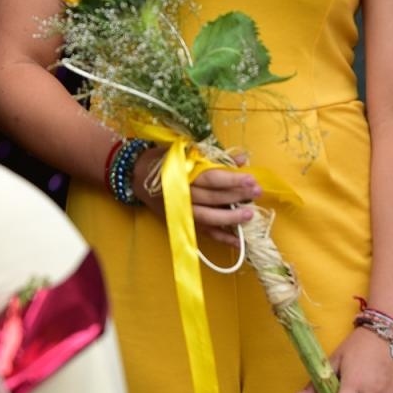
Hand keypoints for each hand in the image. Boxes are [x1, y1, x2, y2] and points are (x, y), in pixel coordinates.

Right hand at [134, 147, 260, 247]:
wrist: (135, 175)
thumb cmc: (163, 160)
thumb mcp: (187, 151)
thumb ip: (215, 156)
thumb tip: (241, 159)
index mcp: (184, 172)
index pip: (212, 177)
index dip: (233, 180)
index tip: (251, 180)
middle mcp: (182, 193)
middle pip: (213, 197)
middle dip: (237, 196)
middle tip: (257, 194)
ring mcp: (181, 210)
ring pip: (208, 218)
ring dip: (230, 218)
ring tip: (249, 216)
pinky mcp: (181, 221)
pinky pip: (203, 232)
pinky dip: (221, 237)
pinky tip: (237, 241)